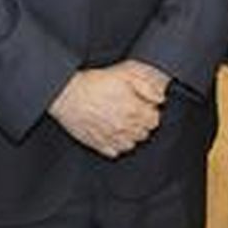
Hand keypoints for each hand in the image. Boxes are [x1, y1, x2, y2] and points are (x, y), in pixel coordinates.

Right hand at [48, 62, 166, 157]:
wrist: (66, 94)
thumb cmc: (93, 83)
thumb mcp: (124, 75)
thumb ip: (146, 87)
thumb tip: (160, 99)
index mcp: (133, 111)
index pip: (154, 120)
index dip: (150, 112)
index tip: (144, 107)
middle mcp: (124, 127)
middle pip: (144, 133)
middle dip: (142, 124)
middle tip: (133, 113)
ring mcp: (111, 138)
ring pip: (131, 144)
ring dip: (131, 135)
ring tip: (123, 123)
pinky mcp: (97, 144)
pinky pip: (115, 152)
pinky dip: (116, 145)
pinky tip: (112, 133)